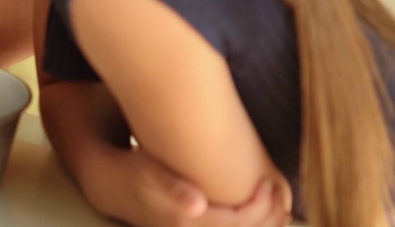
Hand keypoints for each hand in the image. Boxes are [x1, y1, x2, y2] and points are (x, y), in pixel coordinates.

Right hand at [83, 148, 290, 226]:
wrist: (113, 186)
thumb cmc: (136, 172)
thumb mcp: (151, 173)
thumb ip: (175, 189)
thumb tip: (197, 204)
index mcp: (186, 222)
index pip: (236, 223)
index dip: (259, 208)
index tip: (268, 185)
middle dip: (268, 219)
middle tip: (281, 196)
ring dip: (262, 225)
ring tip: (279, 208)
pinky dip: (247, 225)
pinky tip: (258, 215)